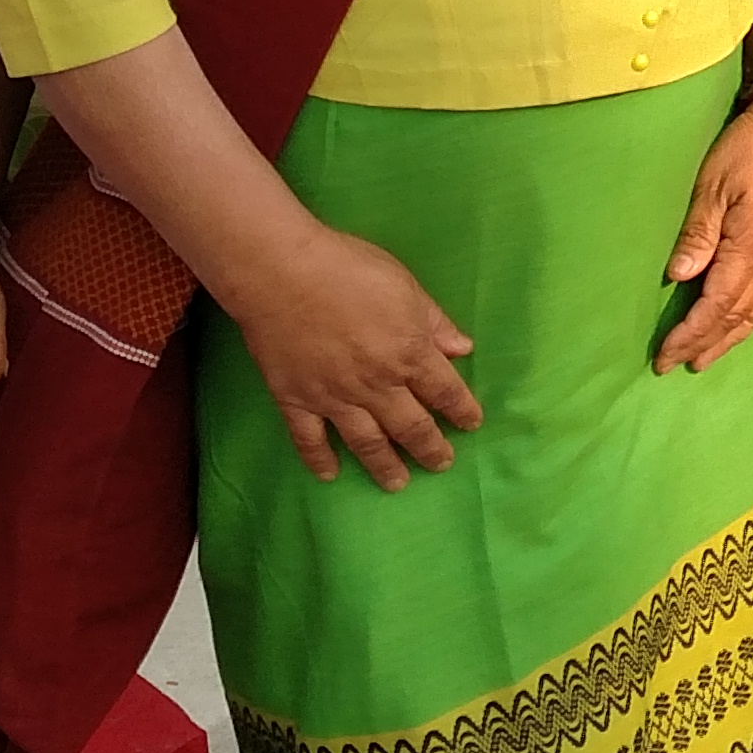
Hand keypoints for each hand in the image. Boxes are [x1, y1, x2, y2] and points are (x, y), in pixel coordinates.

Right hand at [218, 224, 480, 488]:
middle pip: (411, 426)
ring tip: (398, 483)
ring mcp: (334, 397)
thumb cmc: (348, 268)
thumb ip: (434, 322)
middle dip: (430, 449)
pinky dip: (320, 460)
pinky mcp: (295, 400)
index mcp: (409, 354)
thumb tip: (463, 349)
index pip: (445, 391)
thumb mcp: (405, 286)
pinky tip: (330, 475)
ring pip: (367, 442)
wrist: (280, 273)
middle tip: (441, 464)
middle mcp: (377, 385)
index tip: (471, 425)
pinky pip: (310, 440)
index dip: (462, 411)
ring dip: (385, 466)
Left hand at [656, 98, 752, 374]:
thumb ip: (698, 234)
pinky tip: (752, 318)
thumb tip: (679, 278)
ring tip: (708, 356)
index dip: (689, 334)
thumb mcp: (712, 186)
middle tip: (678, 367)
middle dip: (706, 344)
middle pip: (737, 316)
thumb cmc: (748, 149)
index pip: (715, 306)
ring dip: (732, 337)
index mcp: (749, 248)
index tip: (664, 357)